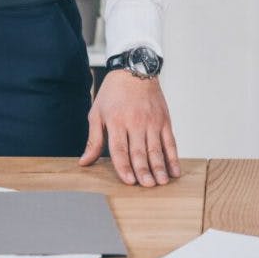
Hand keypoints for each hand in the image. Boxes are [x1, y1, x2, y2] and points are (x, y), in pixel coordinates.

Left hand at [79, 71, 181, 186]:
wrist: (134, 71)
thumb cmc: (112, 94)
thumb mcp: (97, 113)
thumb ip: (93, 140)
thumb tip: (84, 162)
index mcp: (116, 121)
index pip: (120, 149)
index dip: (124, 166)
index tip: (129, 181)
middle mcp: (135, 122)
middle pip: (139, 151)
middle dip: (144, 170)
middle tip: (147, 186)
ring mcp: (152, 122)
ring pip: (156, 149)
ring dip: (159, 167)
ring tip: (161, 182)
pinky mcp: (164, 120)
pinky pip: (170, 142)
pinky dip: (173, 157)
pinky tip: (174, 171)